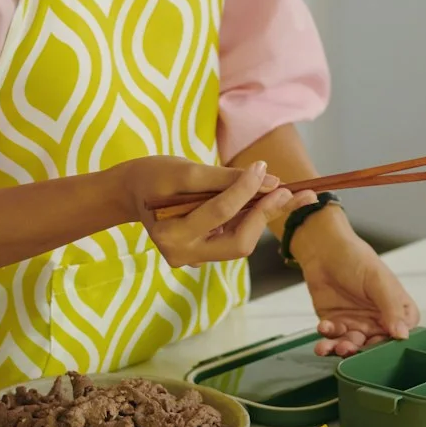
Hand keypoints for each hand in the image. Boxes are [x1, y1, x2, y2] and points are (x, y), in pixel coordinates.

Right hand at [122, 158, 310, 267]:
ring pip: (240, 242)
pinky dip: (254, 219)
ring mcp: (194, 258)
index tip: (263, 168)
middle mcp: (183, 255)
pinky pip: (235, 237)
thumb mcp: (185, 170)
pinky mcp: (204, 252)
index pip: (219, 212)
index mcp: (171, 235)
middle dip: (265, 215)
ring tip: (292, 194)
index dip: (245, 189)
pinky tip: (274, 202)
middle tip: (293, 191)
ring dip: (265, 217)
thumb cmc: (154, 176)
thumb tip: (271, 180)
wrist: (132, 192)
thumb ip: (226, 177)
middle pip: (238, 243)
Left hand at [292, 212, 419, 355]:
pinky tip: (323, 327)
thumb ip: (392, 307)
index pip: (403, 332)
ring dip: (343, 348)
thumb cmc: (355, 257)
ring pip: (353, 344)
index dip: (394, 342)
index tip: (382, 344)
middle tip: (351, 348)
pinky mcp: (335, 324)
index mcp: (395, 307)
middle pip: (375, 344)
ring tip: (334, 346)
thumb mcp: (378, 280)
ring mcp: (356, 323)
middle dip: (363, 350)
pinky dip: (327, 337)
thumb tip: (403, 334)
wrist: (322, 248)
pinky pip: (333, 338)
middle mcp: (377, 319)